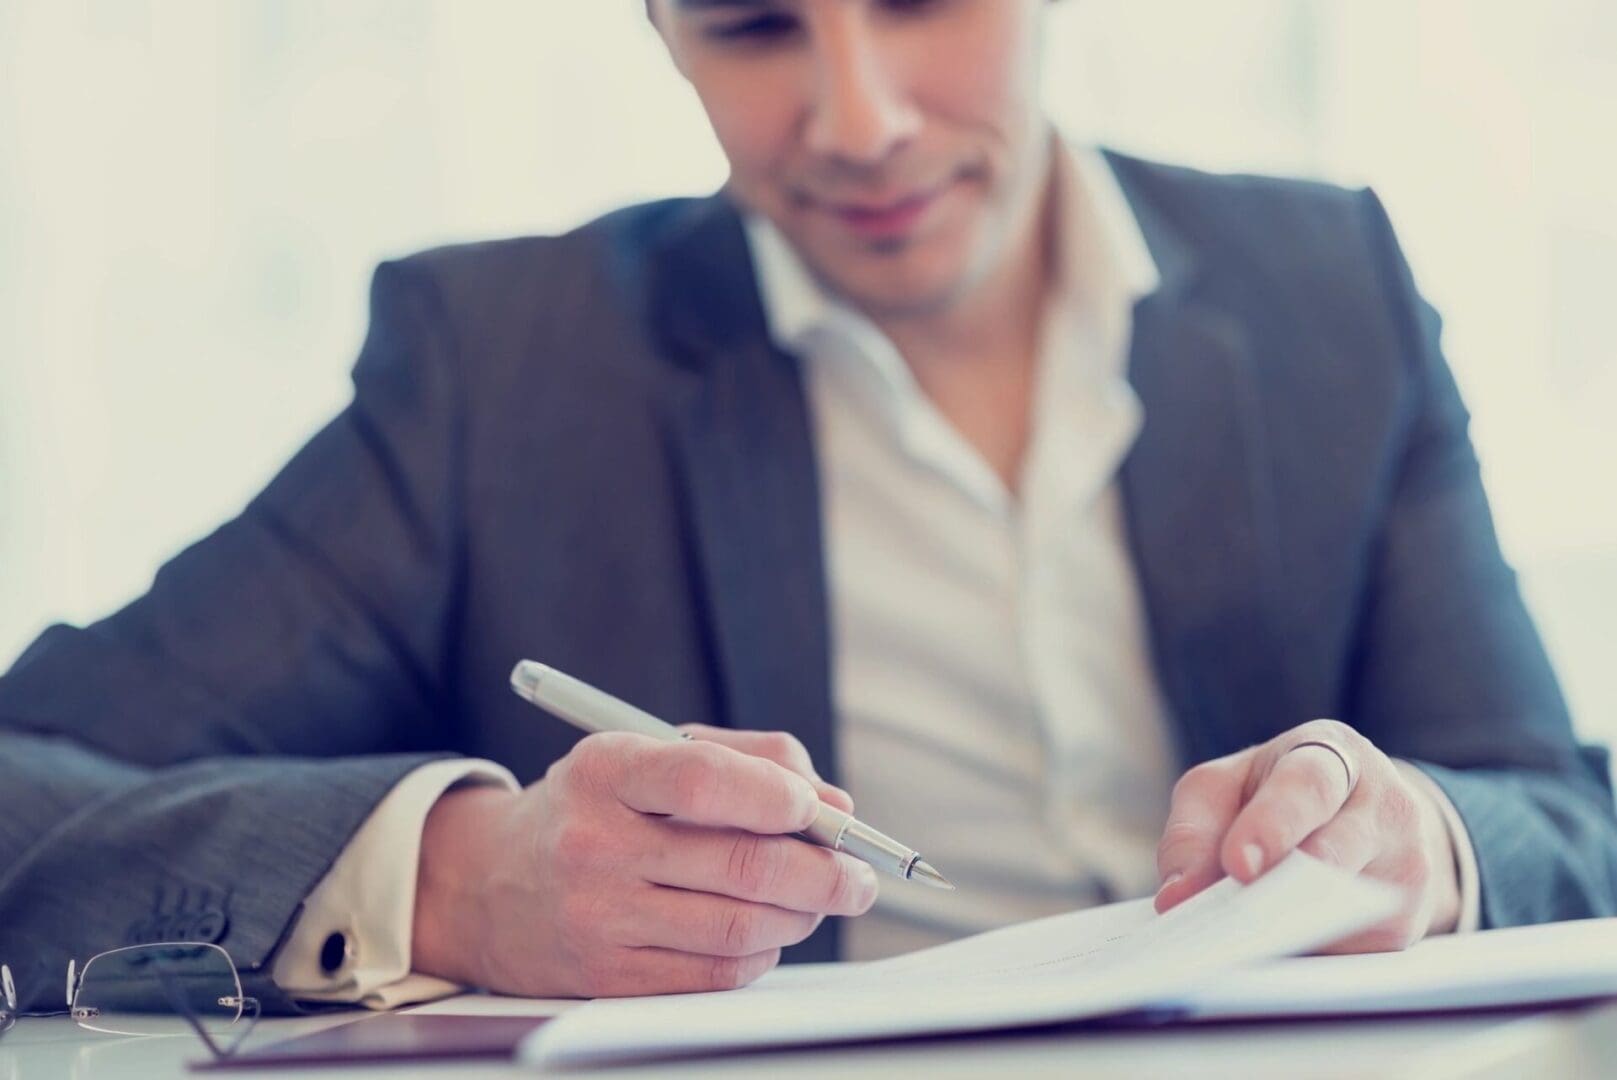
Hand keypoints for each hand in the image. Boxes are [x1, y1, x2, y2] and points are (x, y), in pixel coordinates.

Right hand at [411, 726, 875, 996]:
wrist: (486, 883)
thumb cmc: (594, 807)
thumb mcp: (648, 753)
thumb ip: (748, 759)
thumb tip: (833, 802)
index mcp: (607, 770)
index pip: (703, 780)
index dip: (777, 796)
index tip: (822, 809)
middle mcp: (595, 843)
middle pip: (740, 864)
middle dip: (824, 872)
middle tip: (860, 876)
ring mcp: (598, 917)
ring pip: (738, 925)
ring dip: (801, 916)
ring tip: (817, 900)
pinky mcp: (606, 977)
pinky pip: (714, 974)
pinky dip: (759, 952)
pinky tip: (762, 931)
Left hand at [1153, 719, 1460, 951]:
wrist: (1361, 815)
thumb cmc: (1275, 795)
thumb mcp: (1224, 788)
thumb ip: (1193, 831)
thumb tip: (1175, 897)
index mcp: (1333, 756)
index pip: (1307, 785)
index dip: (1272, 824)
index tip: (1238, 864)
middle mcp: (1385, 805)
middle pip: (1338, 849)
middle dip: (1283, 886)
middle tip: (1231, 921)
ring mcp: (1407, 865)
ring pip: (1347, 911)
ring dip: (1290, 932)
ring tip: (1238, 948)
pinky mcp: (1409, 921)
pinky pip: (1355, 950)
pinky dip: (1307, 957)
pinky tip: (1269, 961)